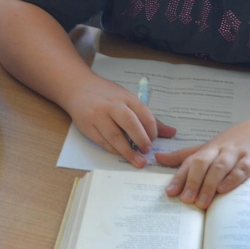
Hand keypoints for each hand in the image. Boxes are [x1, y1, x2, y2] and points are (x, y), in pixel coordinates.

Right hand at [61, 73, 175, 168]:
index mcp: (125, 97)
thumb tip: (172, 133)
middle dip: (141, 139)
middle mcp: (112, 105)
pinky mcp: (88, 126)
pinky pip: (103, 142)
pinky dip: (114, 150)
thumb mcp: (128, 99)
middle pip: (130, 123)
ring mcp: (98, 116)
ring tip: (138, 161)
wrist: (78, 87)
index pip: (143, 113)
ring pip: (115, 136)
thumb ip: (147, 117)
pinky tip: (121, 154)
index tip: (154, 140)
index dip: (152, 129)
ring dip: (128, 151)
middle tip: (147, 151)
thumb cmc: (107, 95)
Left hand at [155, 117, 249, 208]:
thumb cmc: (232, 142)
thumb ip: (184, 155)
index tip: (170, 193)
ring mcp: (235, 154)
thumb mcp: (208, 147)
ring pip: (220, 167)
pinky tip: (224, 190)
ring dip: (209, 184)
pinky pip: (241, 170)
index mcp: (207, 148)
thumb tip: (158, 157)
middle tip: (186, 200)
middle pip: (202, 163)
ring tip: (202, 203)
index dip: (179, 177)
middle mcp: (219, 150)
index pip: (190, 162)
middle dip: (193, 182)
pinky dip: (232, 179)